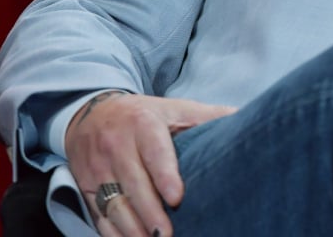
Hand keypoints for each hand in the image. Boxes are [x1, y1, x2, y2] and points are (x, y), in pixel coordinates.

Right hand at [66, 91, 236, 236]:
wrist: (91, 112)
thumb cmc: (144, 115)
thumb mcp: (175, 108)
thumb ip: (208, 116)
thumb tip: (247, 118)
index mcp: (143, 124)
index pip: (154, 151)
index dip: (165, 175)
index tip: (177, 198)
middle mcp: (116, 145)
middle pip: (133, 184)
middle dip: (150, 212)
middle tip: (167, 234)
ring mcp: (97, 167)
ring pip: (114, 203)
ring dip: (132, 228)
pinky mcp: (85, 185)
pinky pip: (98, 213)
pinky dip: (112, 232)